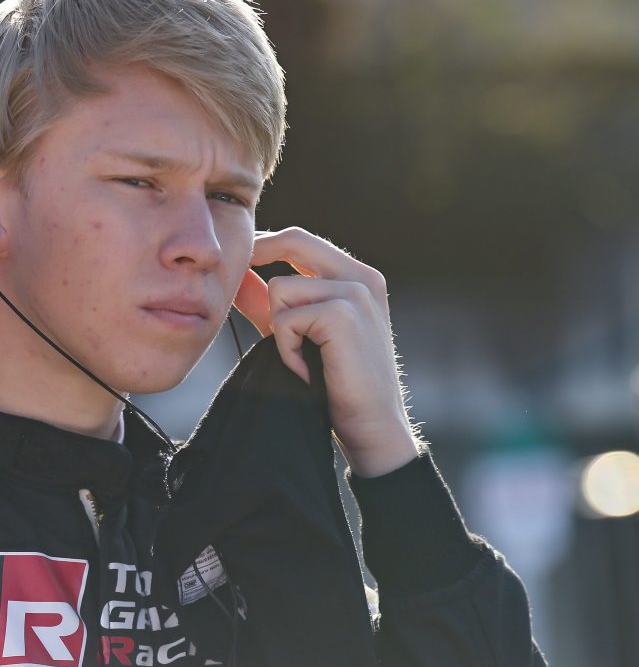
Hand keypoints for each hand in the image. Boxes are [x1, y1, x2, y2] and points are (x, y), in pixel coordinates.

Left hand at [234, 228, 420, 476]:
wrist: (371, 426)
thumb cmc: (338, 386)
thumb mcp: (301, 336)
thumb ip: (272, 305)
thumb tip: (238, 275)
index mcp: (359, 277)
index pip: (303, 240)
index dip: (266, 245)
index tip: (243, 262)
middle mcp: (362, 278)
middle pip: (294, 241)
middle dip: (260, 257)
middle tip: (243, 290)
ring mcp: (356, 293)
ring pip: (281, 288)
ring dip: (279, 329)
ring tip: (301, 360)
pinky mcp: (343, 314)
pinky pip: (286, 319)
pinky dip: (287, 349)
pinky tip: (307, 371)